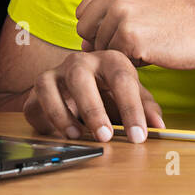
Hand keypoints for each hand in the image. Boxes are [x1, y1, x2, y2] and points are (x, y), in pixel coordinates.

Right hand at [23, 49, 164, 142]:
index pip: (122, 79)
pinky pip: (35, 101)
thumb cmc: (111, 88)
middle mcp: (80, 61)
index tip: (138, 136)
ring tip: (77, 135)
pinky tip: (58, 133)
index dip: (131, 109)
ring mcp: (56, 72)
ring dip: (61, 113)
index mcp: (110, 59)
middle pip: (81, 78)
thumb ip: (146, 108)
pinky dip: (44, 118)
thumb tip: (158, 126)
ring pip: (49, 85)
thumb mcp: (133, 95)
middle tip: (104, 136)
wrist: (82, 82)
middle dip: (92, 109)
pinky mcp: (40, 87)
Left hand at [76, 0, 194, 68]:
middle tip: (139, 37)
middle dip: (106, 41)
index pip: (84, 13)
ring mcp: (122, 13)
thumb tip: (82, 46)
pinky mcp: (131, 37)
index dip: (101, 27)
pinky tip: (154, 50)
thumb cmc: (176, 16)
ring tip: (150, 41)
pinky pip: (117, 60)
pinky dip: (134, 62)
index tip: (129, 26)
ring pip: (101, 48)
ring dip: (122, 52)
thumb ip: (107, 13)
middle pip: (85, 31)